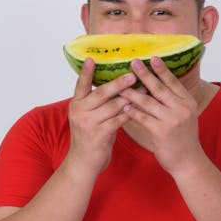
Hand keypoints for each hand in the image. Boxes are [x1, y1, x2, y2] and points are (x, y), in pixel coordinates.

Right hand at [65, 57, 133, 177]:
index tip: (91, 58)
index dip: (86, 72)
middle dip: (118, 83)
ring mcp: (88, 123)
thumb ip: (96, 104)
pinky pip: (118, 120)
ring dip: (130, 98)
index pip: (81, 84)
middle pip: (101, 93)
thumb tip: (115, 86)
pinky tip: (140, 108)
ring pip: (112, 106)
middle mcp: (79, 111)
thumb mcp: (88, 117)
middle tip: (133, 74)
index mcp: (76, 104)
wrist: (84, 162)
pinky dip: (130, 113)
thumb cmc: (91, 136)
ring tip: (144, 89)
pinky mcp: (98, 134)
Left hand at [119, 56, 203, 173]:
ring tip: (119, 85)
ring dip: (132, 92)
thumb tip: (157, 86)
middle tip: (133, 62)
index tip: (152, 57)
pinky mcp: (162, 132)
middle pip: (160, 88)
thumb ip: (174, 102)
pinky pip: (143, 118)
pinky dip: (133, 112)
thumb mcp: (185, 116)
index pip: (173, 82)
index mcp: (188, 102)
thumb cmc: (183, 138)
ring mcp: (172, 120)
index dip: (162, 70)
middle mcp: (182, 109)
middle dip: (145, 74)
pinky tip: (123, 106)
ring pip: (148, 102)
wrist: (188, 161)